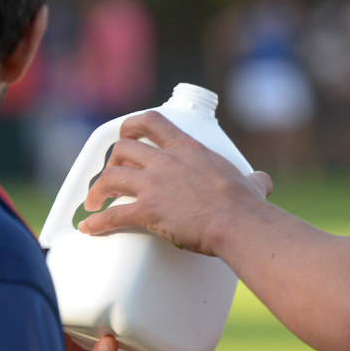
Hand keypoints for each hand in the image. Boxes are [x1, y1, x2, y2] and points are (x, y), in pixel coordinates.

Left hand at [78, 111, 271, 255]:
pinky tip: (88, 229)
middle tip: (109, 177)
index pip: (152, 121)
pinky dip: (97, 222)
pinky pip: (113, 214)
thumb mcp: (251, 183)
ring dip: (97, 190)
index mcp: (188, 149)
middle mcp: (165, 162)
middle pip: (123, 149)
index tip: (125, 136)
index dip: (132, 125)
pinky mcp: (147, 210)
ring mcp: (154, 185)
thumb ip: (253, 180)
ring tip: (92, 203)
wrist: (239, 223)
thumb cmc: (246, 206)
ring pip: (111, 177)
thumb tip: (261, 182)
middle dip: (110, 162)